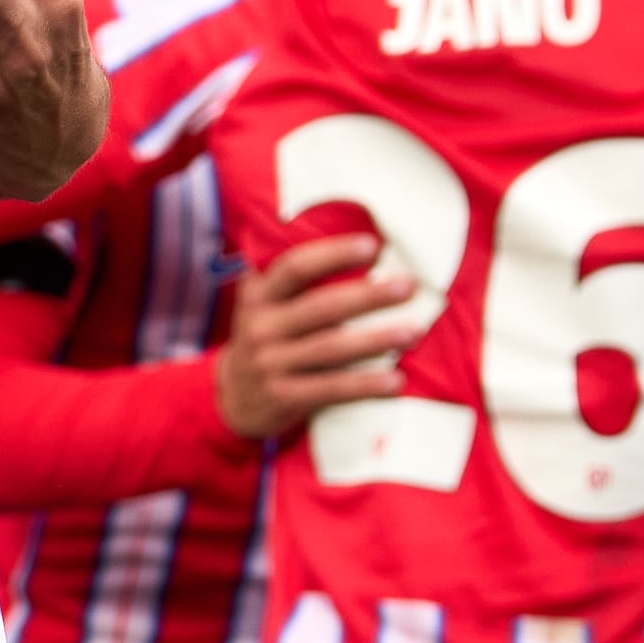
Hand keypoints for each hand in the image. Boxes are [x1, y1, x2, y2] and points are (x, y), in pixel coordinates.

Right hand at [212, 233, 422, 440]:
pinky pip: (331, 389)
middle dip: (368, 296)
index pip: (296, 267)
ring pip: (331, 348)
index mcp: (260, 295)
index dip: (334, 254)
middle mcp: (261, 326)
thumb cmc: (267, 339)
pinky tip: (396, 381)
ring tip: (413, 332)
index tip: (373, 245)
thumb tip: (362, 248)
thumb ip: (294, 280)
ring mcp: (270, 363)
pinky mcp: (282, 397)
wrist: (230, 397)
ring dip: (375, 340)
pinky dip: (365, 385)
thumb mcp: (265, 304)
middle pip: (321, 307)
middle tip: (408, 286)